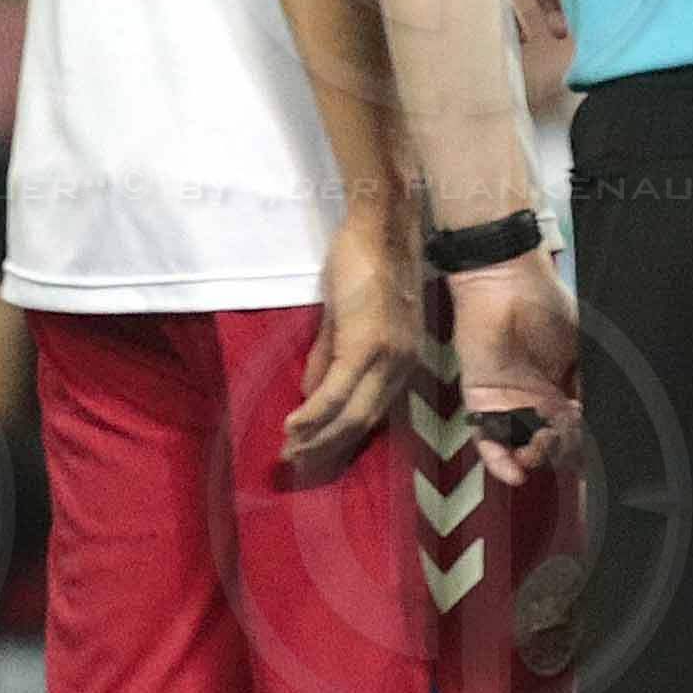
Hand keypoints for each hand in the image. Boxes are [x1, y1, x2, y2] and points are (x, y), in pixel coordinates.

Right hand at [277, 211, 422, 479]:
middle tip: (296, 465)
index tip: (313, 456)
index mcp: (402, 362)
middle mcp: (402, 366)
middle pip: (363, 423)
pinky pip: (337, 392)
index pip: (372, 414)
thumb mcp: (347, 319)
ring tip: (289, 453)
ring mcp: (387, 357)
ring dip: (317, 438)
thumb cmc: (365, 265)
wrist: (380, 226)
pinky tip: (293, 427)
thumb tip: (311, 395)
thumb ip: (330, 357)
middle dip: (327, 449)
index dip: (341, 439)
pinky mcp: (367, 344)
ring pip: (351, 414)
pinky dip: (314, 414)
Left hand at [445, 252, 579, 483]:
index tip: (593, 459)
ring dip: (534, 459)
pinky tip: (516, 472)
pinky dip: (499, 461)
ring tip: (542, 452)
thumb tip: (595, 418)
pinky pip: (488, 440)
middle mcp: (537, 400)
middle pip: (550, 444)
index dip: (583, 445)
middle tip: (569, 443)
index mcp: (564, 389)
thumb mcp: (583, 349)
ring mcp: (509, 403)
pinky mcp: (481, 401)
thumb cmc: (546, 304)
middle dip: (561, 452)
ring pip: (521, 447)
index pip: (574, 430)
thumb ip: (589, 384)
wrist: (507, 282)